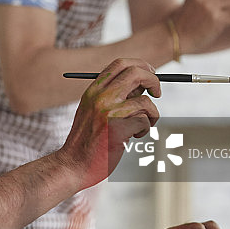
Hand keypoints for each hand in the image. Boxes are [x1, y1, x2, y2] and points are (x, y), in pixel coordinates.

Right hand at [60, 58, 160, 191]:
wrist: (73, 164)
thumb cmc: (87, 139)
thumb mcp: (93, 110)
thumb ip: (113, 96)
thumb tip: (143, 84)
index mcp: (93, 90)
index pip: (120, 64)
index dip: (140, 65)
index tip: (150, 73)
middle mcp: (100, 97)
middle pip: (136, 74)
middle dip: (153, 80)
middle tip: (157, 92)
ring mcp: (108, 113)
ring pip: (146, 102)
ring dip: (151, 115)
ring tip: (140, 127)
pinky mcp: (118, 130)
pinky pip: (145, 122)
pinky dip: (144, 130)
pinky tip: (132, 137)